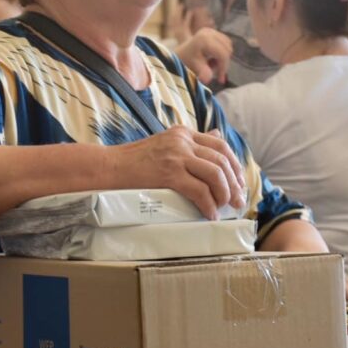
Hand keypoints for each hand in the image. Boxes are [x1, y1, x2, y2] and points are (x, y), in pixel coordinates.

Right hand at [108, 125, 245, 219]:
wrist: (108, 168)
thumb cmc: (134, 162)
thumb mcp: (165, 145)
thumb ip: (190, 144)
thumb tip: (217, 135)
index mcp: (183, 133)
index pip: (220, 144)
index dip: (234, 165)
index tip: (239, 183)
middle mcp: (183, 140)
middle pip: (222, 160)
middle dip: (234, 183)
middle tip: (239, 201)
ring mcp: (176, 156)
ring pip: (215, 174)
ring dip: (225, 194)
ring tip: (226, 208)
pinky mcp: (169, 174)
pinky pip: (200, 191)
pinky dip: (209, 205)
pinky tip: (210, 214)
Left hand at [175, 27, 232, 84]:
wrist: (180, 56)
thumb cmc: (186, 63)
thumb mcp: (195, 69)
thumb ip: (203, 73)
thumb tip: (207, 79)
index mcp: (204, 40)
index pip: (223, 54)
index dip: (224, 68)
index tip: (220, 79)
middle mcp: (208, 32)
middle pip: (228, 50)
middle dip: (223, 63)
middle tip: (215, 71)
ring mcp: (210, 30)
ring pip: (228, 46)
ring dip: (223, 58)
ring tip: (212, 63)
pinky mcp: (212, 31)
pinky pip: (226, 43)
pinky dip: (222, 52)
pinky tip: (213, 57)